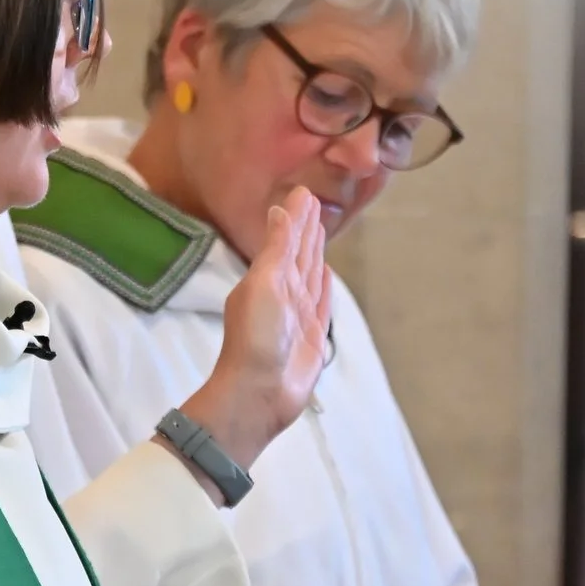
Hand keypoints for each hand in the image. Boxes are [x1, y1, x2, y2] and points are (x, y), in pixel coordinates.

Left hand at [184, 188, 332, 469]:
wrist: (258, 392)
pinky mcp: (313, 336)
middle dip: (306, 229)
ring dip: (315, 252)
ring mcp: (298, 315)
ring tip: (321, 230)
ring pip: (311, 275)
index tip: (305, 192)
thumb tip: (280, 209)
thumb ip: (277, 249)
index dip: (296, 217)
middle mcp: (282, 293)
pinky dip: (325, 286)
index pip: (285, 239)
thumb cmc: (256, 337)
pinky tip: (327, 273)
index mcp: (265, 278)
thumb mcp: (265, 284)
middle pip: (298, 254)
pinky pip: (322, 303)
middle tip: (315, 202)